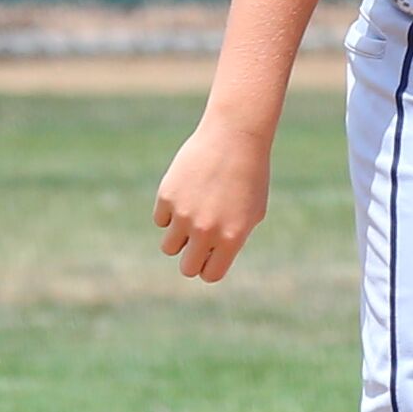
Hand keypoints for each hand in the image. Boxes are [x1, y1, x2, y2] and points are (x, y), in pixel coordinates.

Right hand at [152, 121, 271, 284]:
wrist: (234, 136)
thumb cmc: (249, 175)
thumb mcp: (252, 212)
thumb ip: (233, 240)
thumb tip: (210, 259)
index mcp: (231, 239)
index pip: (210, 274)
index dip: (209, 267)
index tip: (211, 255)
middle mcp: (206, 231)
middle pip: (187, 267)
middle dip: (191, 257)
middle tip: (197, 240)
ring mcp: (184, 215)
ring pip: (168, 246)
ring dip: (178, 236)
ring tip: (192, 214)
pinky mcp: (167, 196)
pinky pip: (160, 220)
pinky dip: (169, 212)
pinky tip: (185, 193)